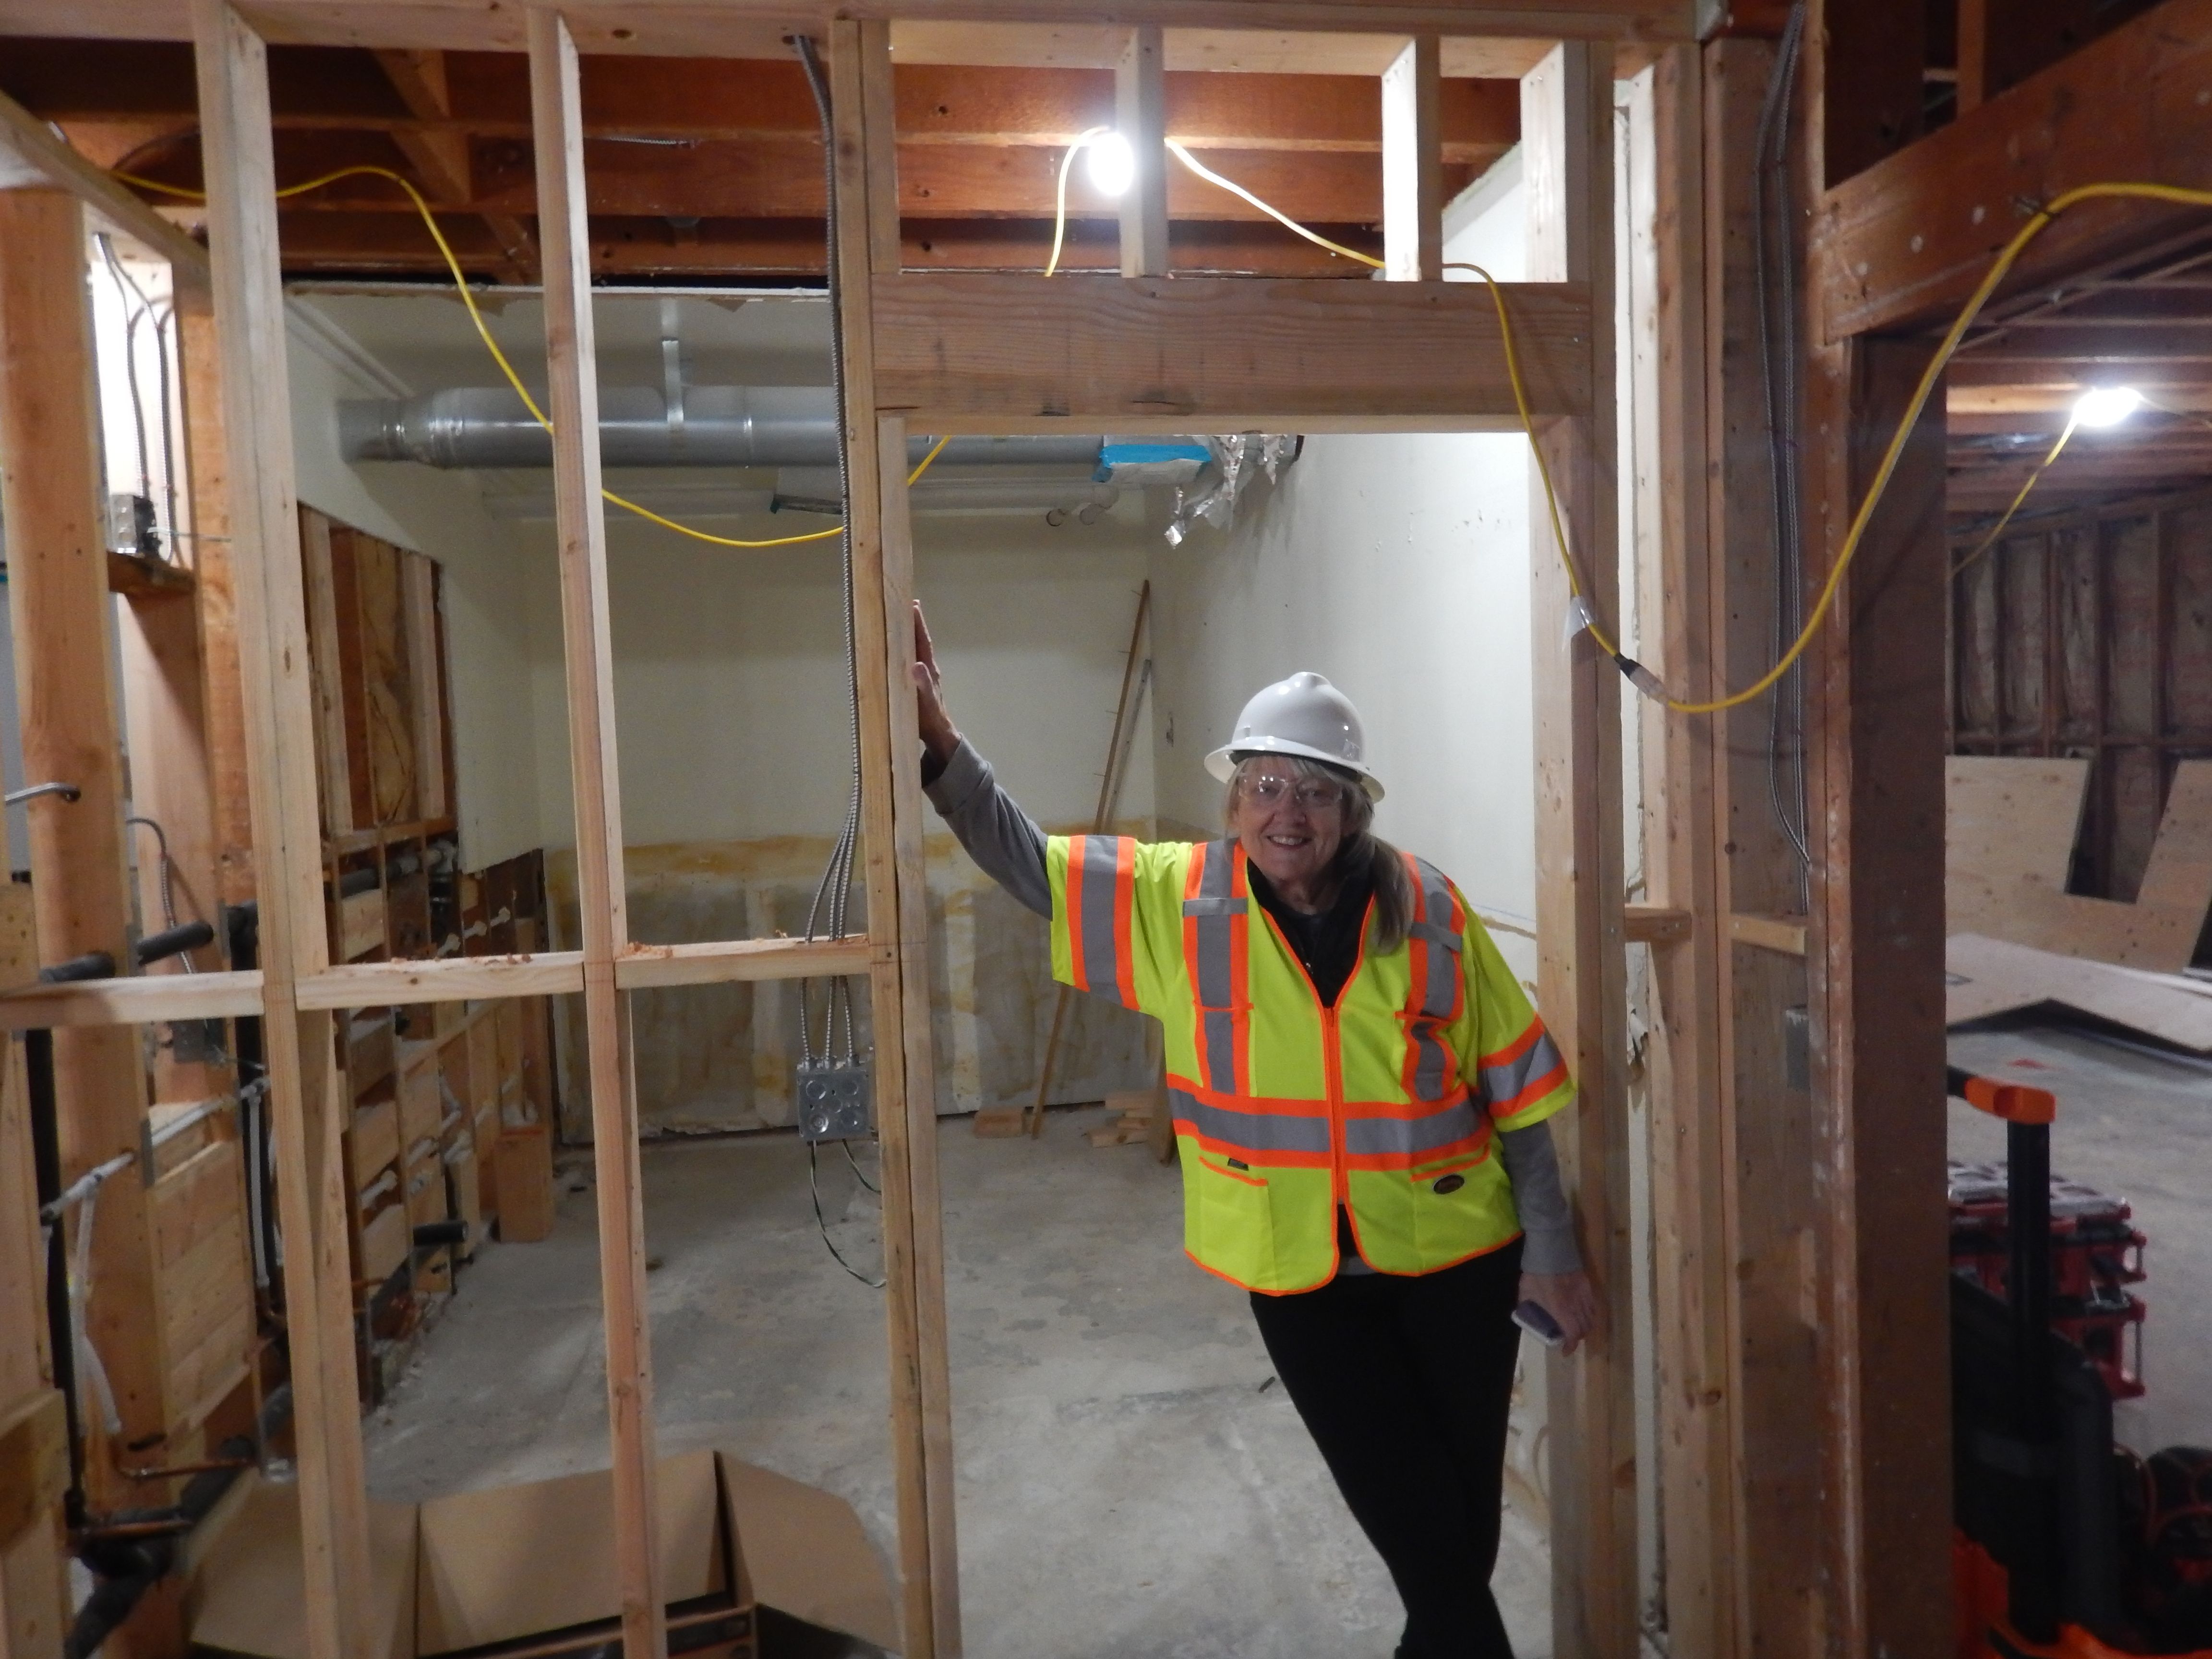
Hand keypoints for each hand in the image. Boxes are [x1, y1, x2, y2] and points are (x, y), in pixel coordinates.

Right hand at [910, 601, 958, 764]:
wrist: (937, 734)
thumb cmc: (931, 718)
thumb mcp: (926, 702)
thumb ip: (923, 684)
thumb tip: (917, 664)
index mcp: (928, 669)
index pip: (922, 641)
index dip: (918, 624)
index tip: (913, 605)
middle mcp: (927, 668)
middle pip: (919, 641)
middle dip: (914, 623)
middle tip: (908, 603)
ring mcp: (922, 675)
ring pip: (915, 649)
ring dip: (909, 634)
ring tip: (901, 620)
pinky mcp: (916, 683)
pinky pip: (909, 660)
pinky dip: (904, 649)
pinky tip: (898, 648)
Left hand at [1518, 1270, 1598, 1356]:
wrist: (1550, 1250)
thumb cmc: (1536, 1273)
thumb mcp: (1525, 1292)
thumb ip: (1526, 1305)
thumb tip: (1523, 1312)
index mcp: (1561, 1310)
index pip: (1572, 1334)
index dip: (1570, 1346)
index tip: (1565, 1351)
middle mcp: (1576, 1306)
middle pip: (1584, 1329)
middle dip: (1577, 1337)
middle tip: (1568, 1338)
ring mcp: (1584, 1295)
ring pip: (1591, 1318)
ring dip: (1584, 1327)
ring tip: (1576, 1328)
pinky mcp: (1587, 1286)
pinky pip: (1593, 1305)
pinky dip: (1589, 1314)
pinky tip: (1582, 1313)